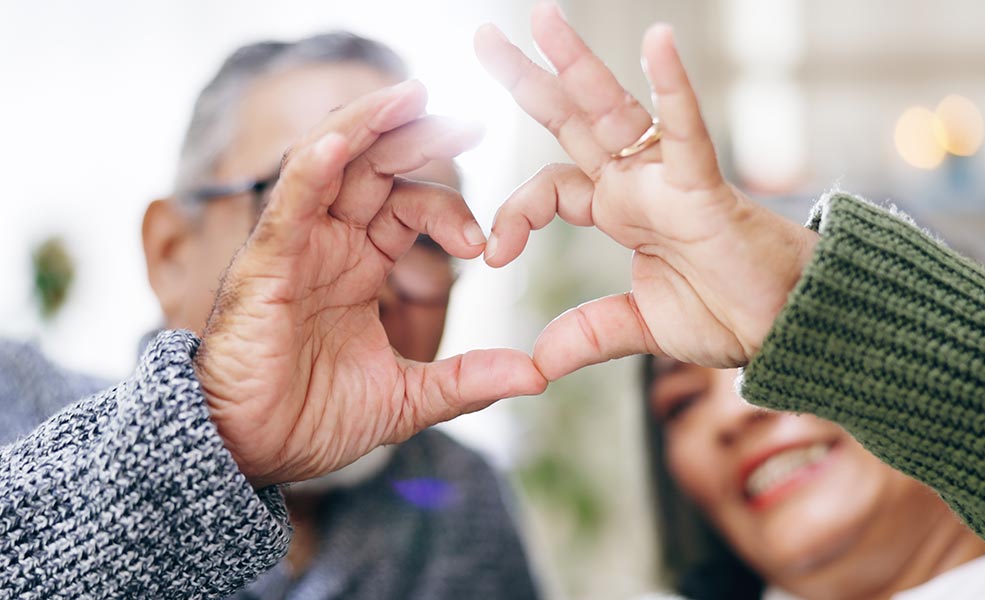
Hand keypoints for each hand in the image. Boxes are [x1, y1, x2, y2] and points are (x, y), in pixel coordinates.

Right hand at [194, 80, 546, 487]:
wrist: (251, 453)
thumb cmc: (314, 419)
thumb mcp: (407, 398)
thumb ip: (468, 380)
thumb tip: (537, 375)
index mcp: (361, 264)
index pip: (408, 206)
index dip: (449, 210)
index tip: (483, 246)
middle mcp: (329, 243)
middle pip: (375, 167)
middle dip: (421, 138)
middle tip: (472, 123)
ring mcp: (297, 246)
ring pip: (331, 162)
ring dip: (370, 125)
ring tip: (414, 95)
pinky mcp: (266, 263)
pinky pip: (289, 203)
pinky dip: (313, 169)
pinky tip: (343, 142)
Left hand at [475, 3, 817, 378]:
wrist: (785, 329)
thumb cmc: (726, 316)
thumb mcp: (640, 328)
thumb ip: (588, 335)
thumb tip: (535, 364)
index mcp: (618, 210)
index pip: (550, 187)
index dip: (513, 212)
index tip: (491, 256)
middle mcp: (636, 184)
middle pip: (571, 121)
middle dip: (528, 80)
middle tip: (484, 37)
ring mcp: (668, 181)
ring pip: (614, 111)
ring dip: (577, 63)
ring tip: (540, 17)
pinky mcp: (706, 190)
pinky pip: (688, 133)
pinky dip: (675, 90)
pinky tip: (659, 39)